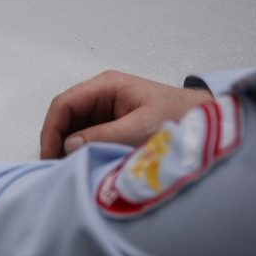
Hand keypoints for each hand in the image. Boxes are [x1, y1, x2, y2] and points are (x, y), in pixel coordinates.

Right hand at [39, 70, 212, 158]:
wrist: (206, 121)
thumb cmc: (179, 117)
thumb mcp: (139, 128)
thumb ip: (103, 136)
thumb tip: (69, 146)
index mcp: (106, 86)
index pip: (64, 104)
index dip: (52, 130)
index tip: (49, 155)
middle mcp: (102, 95)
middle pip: (66, 116)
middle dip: (57, 141)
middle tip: (57, 167)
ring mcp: (107, 110)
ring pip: (74, 128)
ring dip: (69, 148)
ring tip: (70, 169)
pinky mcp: (113, 125)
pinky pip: (88, 136)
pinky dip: (82, 151)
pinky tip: (84, 164)